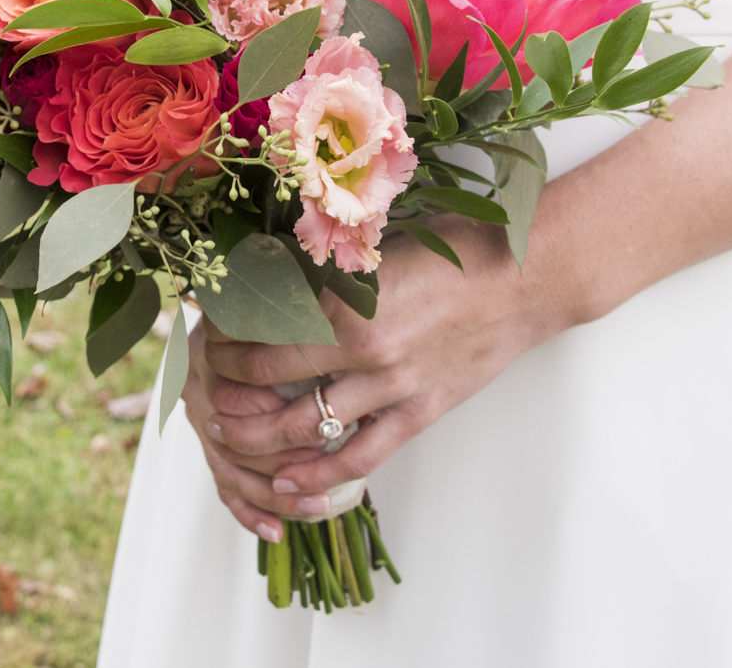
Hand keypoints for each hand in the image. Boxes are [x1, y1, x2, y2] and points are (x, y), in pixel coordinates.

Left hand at [181, 215, 580, 537]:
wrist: (527, 277)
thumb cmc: (455, 249)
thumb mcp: (379, 249)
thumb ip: (327, 271)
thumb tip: (270, 274)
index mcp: (345, 299)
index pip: (259, 327)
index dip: (222, 335)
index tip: (205, 334)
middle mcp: (362, 349)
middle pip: (267, 379)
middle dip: (225, 387)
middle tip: (204, 387)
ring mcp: (391, 388)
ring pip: (303, 427)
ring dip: (256, 436)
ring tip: (228, 434)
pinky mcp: (419, 413)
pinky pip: (358, 457)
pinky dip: (316, 475)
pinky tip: (286, 481)